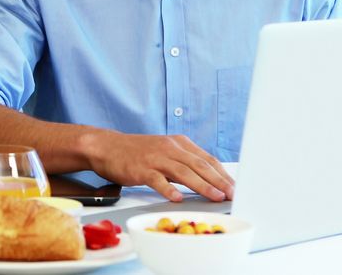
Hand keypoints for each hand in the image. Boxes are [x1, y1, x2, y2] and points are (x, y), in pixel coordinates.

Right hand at [85, 131, 233, 201]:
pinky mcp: (141, 169)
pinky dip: (169, 189)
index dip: (222, 174)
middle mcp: (170, 148)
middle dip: (219, 181)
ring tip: (215, 197)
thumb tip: (207, 179)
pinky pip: (157, 179)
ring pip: (183, 172)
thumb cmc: (137, 152)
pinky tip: (177, 198)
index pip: (207, 159)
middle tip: (231, 194)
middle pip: (200, 165)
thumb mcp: (165, 151)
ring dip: (202, 185)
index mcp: (179, 143)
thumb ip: (184, 162)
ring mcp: (155, 158)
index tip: (234, 187)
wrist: (107, 146)